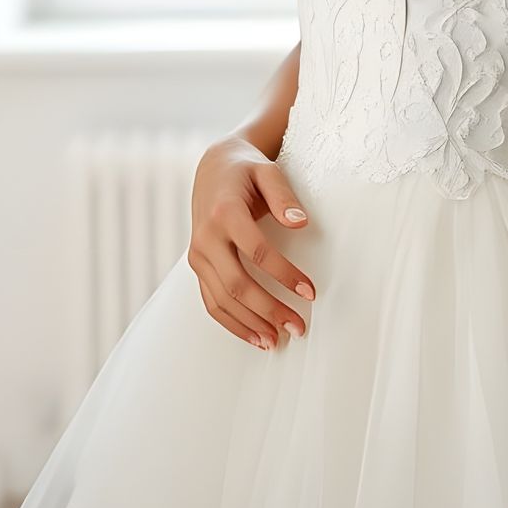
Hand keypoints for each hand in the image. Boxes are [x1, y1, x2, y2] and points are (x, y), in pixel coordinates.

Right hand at [187, 136, 314, 351]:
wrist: (213, 167)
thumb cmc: (247, 169)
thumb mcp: (267, 171)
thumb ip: (283, 196)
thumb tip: (301, 223)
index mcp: (225, 212)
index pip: (257, 251)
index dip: (284, 274)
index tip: (310, 291)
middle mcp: (206, 237)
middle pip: (237, 283)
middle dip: (269, 309)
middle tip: (298, 326)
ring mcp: (197, 254)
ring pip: (221, 299)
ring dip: (249, 324)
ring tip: (278, 340)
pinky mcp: (197, 266)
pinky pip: (211, 301)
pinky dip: (232, 323)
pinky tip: (255, 336)